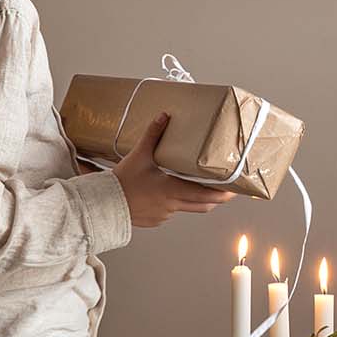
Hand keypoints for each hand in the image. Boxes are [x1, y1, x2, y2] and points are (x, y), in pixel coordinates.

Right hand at [113, 114, 235, 227]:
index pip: (207, 195)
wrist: (101, 206)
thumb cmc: (120, 183)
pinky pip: (170, 212)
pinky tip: (167, 193)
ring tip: (199, 187)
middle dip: (217, 197)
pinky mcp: (154, 220)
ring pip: (187, 208)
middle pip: (204, 205)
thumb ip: (153, 135)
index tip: (236, 189)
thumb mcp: (139, 156)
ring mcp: (163, 215)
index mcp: (172, 190)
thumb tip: (164, 117)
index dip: (224, 193)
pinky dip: (174, 204)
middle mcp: (172, 205)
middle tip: (225, 189)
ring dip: (195, 200)